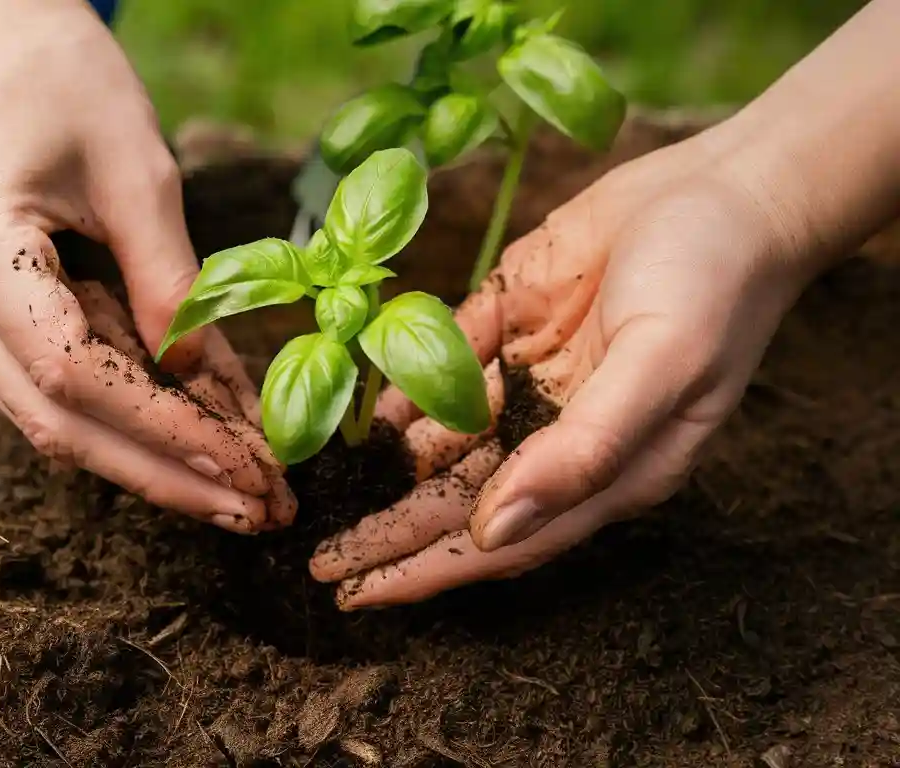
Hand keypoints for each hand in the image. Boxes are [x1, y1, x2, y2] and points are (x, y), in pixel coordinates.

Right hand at [0, 0, 293, 530]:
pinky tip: (202, 426)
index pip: (77, 381)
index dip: (169, 436)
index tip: (248, 472)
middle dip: (165, 474)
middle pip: (60, 424)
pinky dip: (132, 403)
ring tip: (242, 483)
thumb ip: (172, 284)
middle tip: (255, 511)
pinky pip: (59, 373)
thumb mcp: (138, 170)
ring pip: (57, 413)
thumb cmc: (59, 69)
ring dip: (153, 452)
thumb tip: (209, 385)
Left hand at [310, 131, 819, 608]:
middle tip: (321, 565)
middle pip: (461, 498)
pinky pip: (443, 364)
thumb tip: (494, 533)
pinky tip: (365, 419)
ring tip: (324, 498)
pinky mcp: (510, 319)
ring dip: (389, 469)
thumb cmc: (714, 282)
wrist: (727, 181)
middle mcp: (561, 431)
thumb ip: (582, 451)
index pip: (505, 539)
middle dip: (391, 534)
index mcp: (607, 466)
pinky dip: (404, 390)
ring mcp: (533, 376)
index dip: (431, 570)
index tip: (361, 594)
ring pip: (446, 438)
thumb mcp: (660, 367)